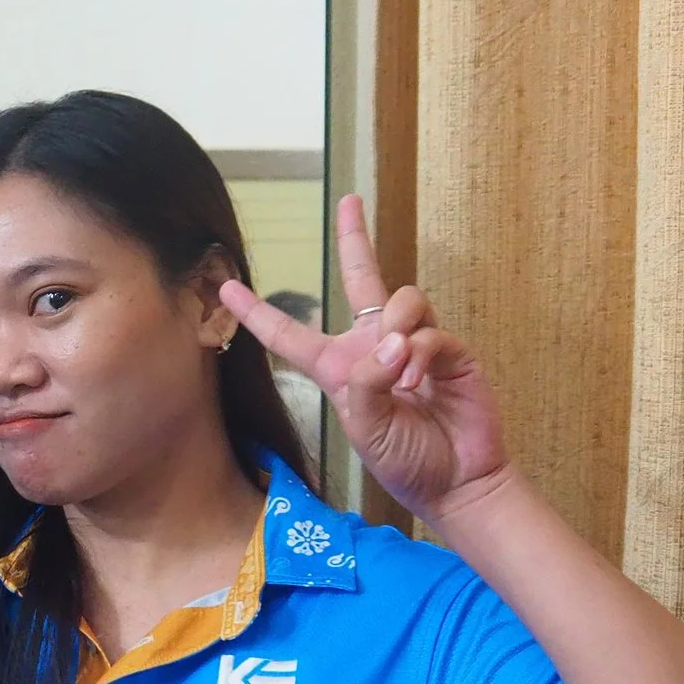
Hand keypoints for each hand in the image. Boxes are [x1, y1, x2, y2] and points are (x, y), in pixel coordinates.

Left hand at [219, 195, 513, 524]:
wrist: (456, 482)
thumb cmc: (404, 459)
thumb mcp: (363, 426)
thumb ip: (364, 382)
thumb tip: (391, 342)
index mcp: (338, 367)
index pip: (291, 333)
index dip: (258, 312)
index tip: (227, 287)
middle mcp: (374, 345)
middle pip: (362, 277)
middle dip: (355, 237)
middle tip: (348, 202)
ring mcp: (415, 344)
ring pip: (401, 300)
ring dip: (395, 333)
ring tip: (400, 375)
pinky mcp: (452, 351)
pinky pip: (430, 331)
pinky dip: (420, 353)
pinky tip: (416, 379)